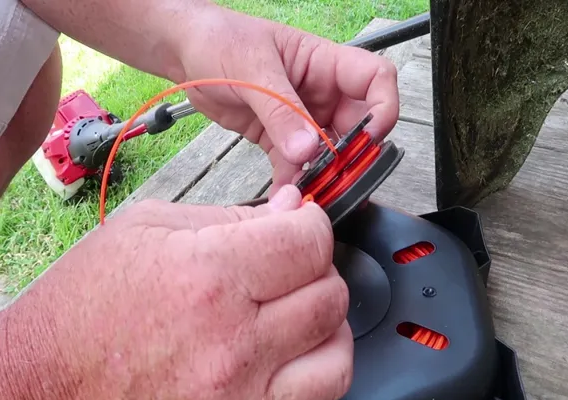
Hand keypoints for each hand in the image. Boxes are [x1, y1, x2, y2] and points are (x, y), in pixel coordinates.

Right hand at [0, 186, 351, 399]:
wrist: (40, 389)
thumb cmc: (81, 304)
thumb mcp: (145, 228)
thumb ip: (229, 216)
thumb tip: (289, 209)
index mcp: (206, 271)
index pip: (310, 241)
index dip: (312, 224)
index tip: (299, 224)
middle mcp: (231, 334)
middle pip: (329, 291)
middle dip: (318, 266)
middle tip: (290, 262)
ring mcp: (238, 388)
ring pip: (336, 346)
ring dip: (327, 318)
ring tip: (298, 305)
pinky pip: (315, 393)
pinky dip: (319, 363)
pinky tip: (293, 347)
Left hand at [172, 5, 399, 193]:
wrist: (184, 51)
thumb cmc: (219, 39)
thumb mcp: (252, 69)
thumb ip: (280, 110)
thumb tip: (308, 148)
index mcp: (323, 63)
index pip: (375, 80)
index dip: (383, 109)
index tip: (369, 138)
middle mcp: (319, 92)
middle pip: (357, 126)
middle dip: (352, 155)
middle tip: (338, 177)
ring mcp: (300, 117)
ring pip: (328, 152)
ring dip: (324, 174)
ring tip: (310, 192)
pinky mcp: (278, 138)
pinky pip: (296, 164)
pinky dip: (293, 181)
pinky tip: (284, 193)